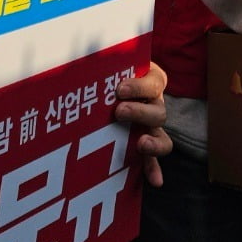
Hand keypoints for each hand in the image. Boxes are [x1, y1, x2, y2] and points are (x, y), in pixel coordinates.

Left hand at [115, 62, 171, 186]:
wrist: (110, 83)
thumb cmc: (110, 70)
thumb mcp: (111, 63)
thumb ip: (104, 64)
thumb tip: (78, 60)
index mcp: (151, 81)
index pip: (153, 83)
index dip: (138, 87)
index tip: (119, 89)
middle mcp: (155, 104)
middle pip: (158, 112)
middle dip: (139, 112)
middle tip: (118, 111)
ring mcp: (151, 127)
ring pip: (162, 137)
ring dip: (153, 142)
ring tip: (140, 144)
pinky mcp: (145, 145)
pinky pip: (153, 160)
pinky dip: (154, 169)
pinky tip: (155, 181)